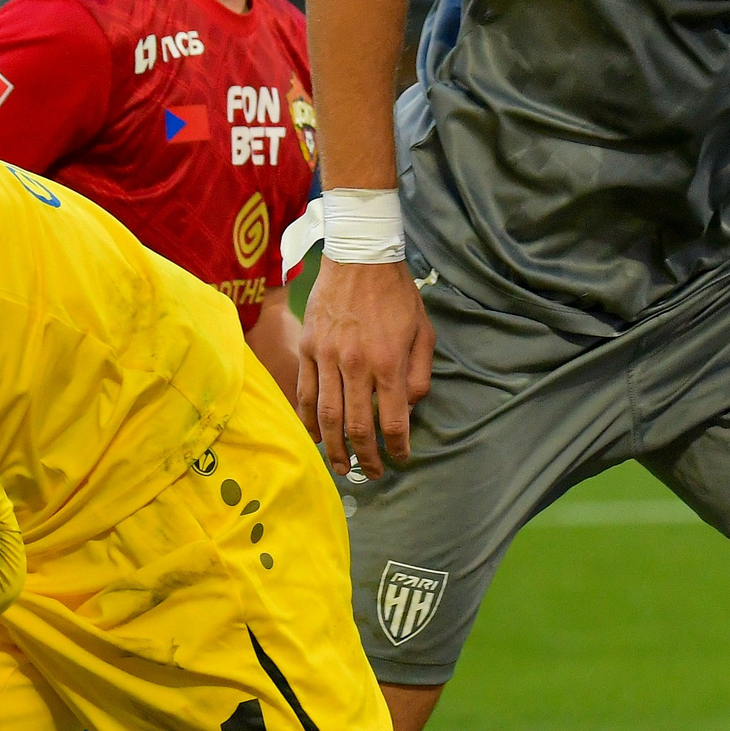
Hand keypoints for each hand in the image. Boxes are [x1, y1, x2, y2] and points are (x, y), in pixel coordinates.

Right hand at [297, 258, 433, 479]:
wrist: (360, 256)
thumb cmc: (397, 295)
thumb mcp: (424, 332)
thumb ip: (419, 375)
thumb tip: (408, 409)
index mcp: (389, 362)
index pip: (393, 420)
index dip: (397, 447)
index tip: (400, 459)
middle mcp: (356, 364)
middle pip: (357, 425)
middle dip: (365, 457)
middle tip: (371, 474)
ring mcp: (327, 356)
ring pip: (327, 415)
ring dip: (334, 447)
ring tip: (340, 467)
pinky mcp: (308, 348)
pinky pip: (305, 392)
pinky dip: (308, 420)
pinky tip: (315, 436)